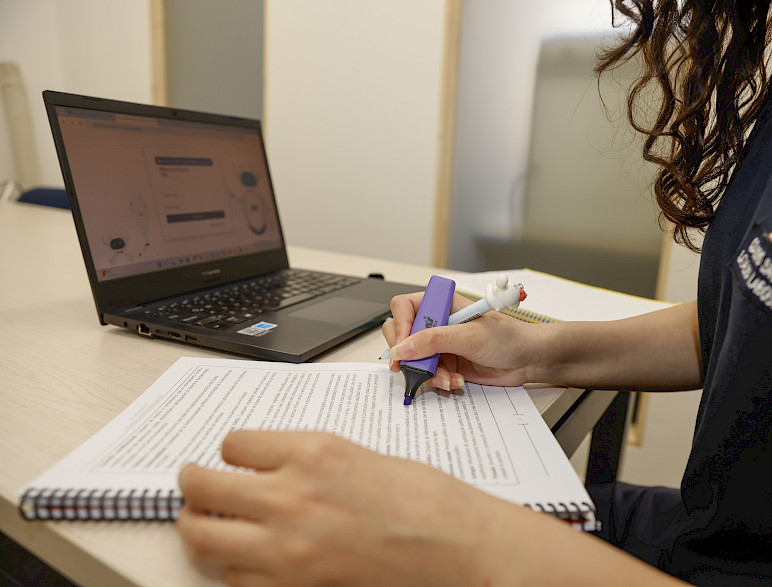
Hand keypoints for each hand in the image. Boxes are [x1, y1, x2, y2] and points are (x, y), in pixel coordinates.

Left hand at [176, 430, 524, 585]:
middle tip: (192, 481)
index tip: (232, 456)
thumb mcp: (355, 455)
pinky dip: (232, 565)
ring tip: (204, 520)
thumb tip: (262, 465)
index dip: (231, 449)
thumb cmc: (422, 499)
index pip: (233, 443)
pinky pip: (233, 578)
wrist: (455, 547)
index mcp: (312, 451)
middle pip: (202, 487)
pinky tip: (245, 555)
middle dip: (191, 482)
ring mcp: (287, 548)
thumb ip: (302, 459)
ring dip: (200, 526)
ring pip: (203, 538)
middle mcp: (291, 496)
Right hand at [382, 292, 538, 389]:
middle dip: (410, 356)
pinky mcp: (446, 364)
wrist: (528, 360)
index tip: (404, 348)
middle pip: (402, 335)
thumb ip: (433, 340)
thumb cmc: (509, 338)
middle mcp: (437, 323)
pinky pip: (428, 375)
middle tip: (419, 367)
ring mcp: (440, 345)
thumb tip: (402, 348)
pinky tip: (456, 381)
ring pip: (413, 360)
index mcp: (441, 304)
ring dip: (428, 373)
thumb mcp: (469, 336)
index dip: (399, 327)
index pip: (404, 308)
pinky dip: (439, 381)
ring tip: (448, 378)